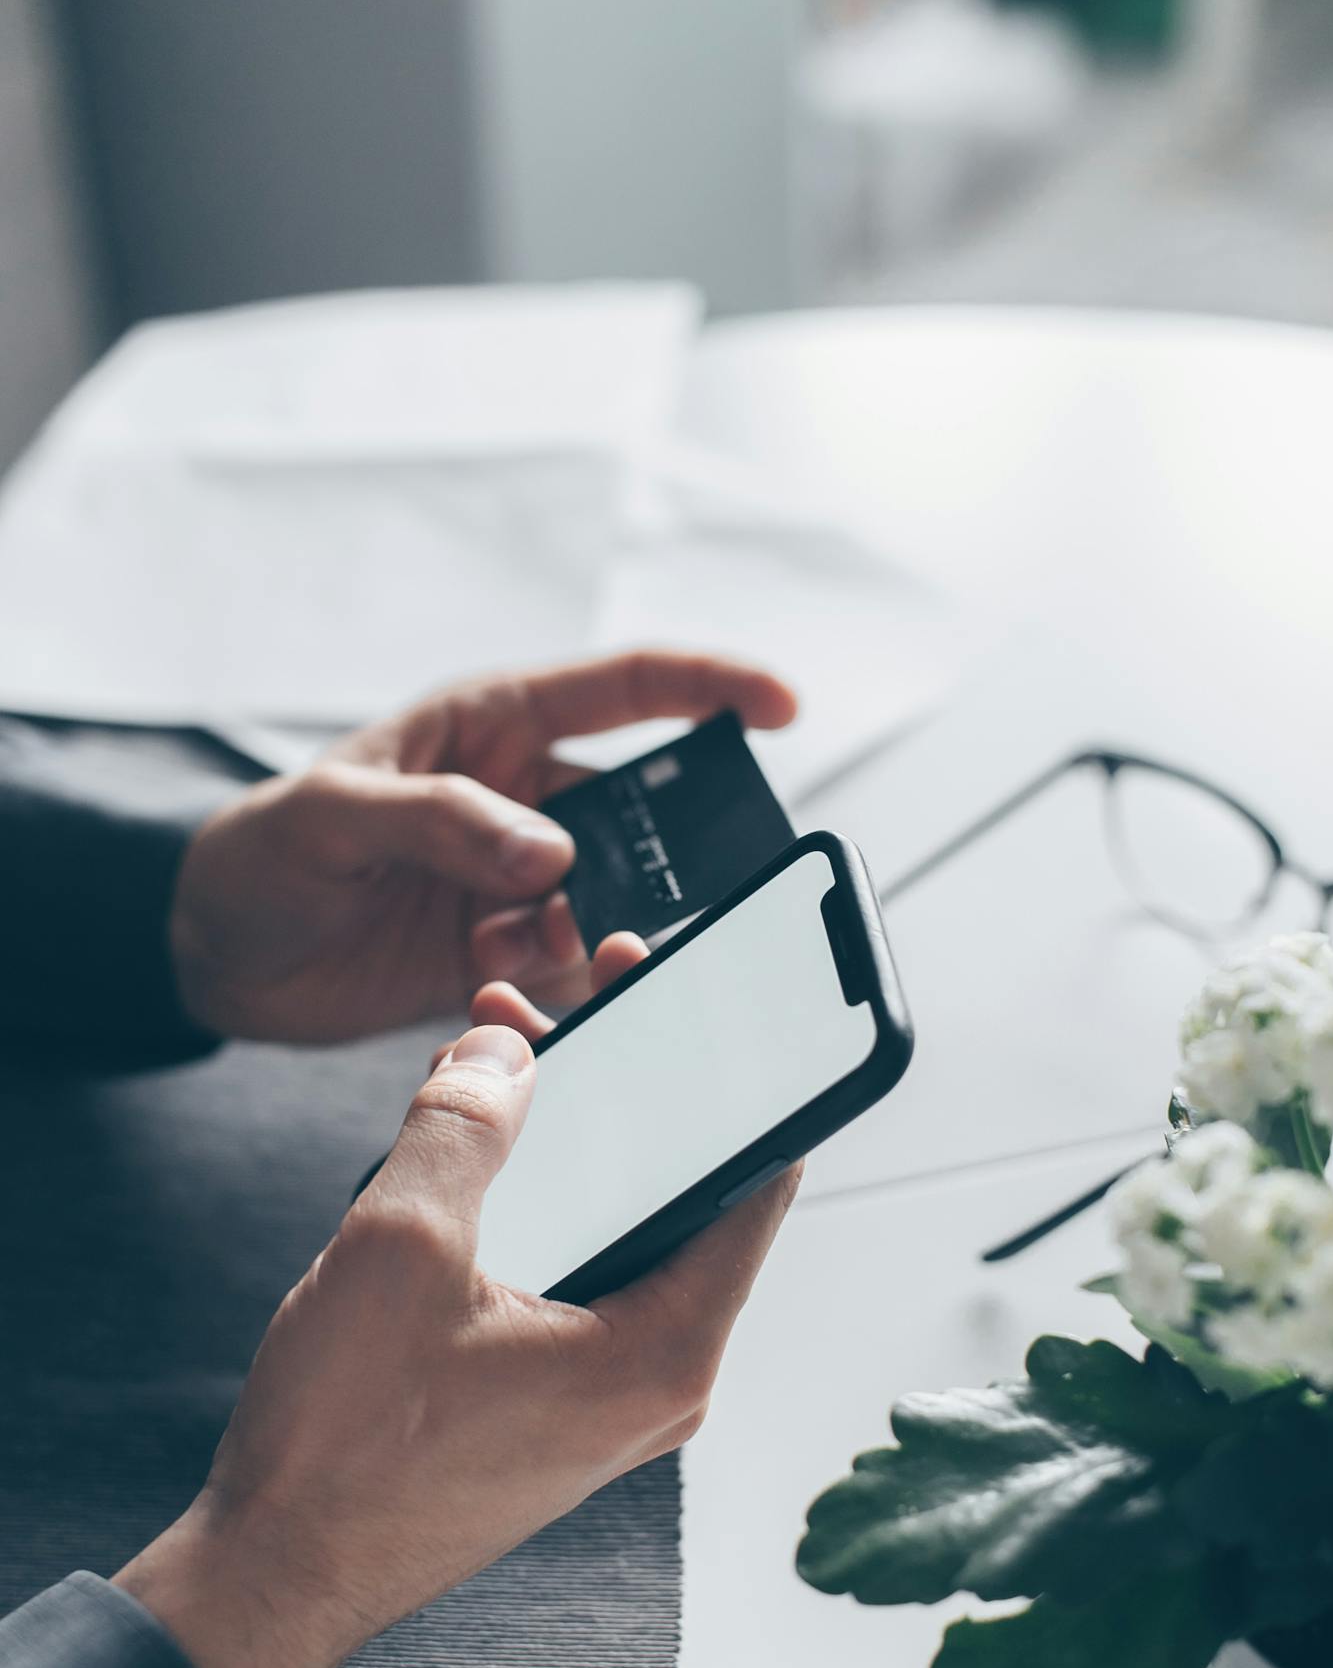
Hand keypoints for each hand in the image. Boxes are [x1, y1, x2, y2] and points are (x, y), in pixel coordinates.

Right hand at [116, 1012, 798, 1667]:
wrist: (275, 1575)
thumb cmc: (341, 1453)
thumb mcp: (399, 1250)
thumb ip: (462, 1130)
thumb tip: (502, 1054)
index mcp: (661, 1353)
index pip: (754, 1183)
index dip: (731, 1077)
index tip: (685, 1002)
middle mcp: (655, 1383)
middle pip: (681, 1201)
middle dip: (625, 1094)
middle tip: (567, 1012)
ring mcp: (605, 1399)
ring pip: (619, 1238)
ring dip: (567, 1149)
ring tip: (502, 1069)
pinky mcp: (554, 1404)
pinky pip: (575, 1279)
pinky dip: (540, 1210)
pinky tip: (476, 1157)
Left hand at [170, 651, 795, 1041]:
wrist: (217, 956)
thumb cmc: (262, 853)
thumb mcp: (331, 815)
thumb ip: (441, 823)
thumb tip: (550, 852)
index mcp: (492, 729)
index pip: (621, 688)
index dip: (708, 683)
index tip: (781, 704)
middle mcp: (524, 801)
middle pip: (641, 812)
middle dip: (657, 854)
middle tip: (630, 899)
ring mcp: (520, 883)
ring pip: (614, 901)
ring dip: (588, 932)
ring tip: (504, 948)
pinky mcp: (506, 957)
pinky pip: (572, 968)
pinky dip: (553, 984)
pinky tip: (485, 982)